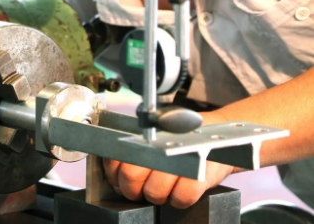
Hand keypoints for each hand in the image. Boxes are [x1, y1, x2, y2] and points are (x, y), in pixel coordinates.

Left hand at [103, 111, 234, 208]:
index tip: (118, 179)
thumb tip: (113, 169)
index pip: (118, 157)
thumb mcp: (157, 136)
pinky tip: (179, 189)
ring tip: (163, 185)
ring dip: (156, 195)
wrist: (220, 138)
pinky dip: (178, 199)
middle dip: (132, 188)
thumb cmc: (183, 138)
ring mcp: (181, 159)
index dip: (115, 173)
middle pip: (131, 176)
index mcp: (147, 134)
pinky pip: (181, 199)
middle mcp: (161, 144)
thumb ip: (133, 149)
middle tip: (140, 186)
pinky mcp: (200, 176)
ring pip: (154, 192)